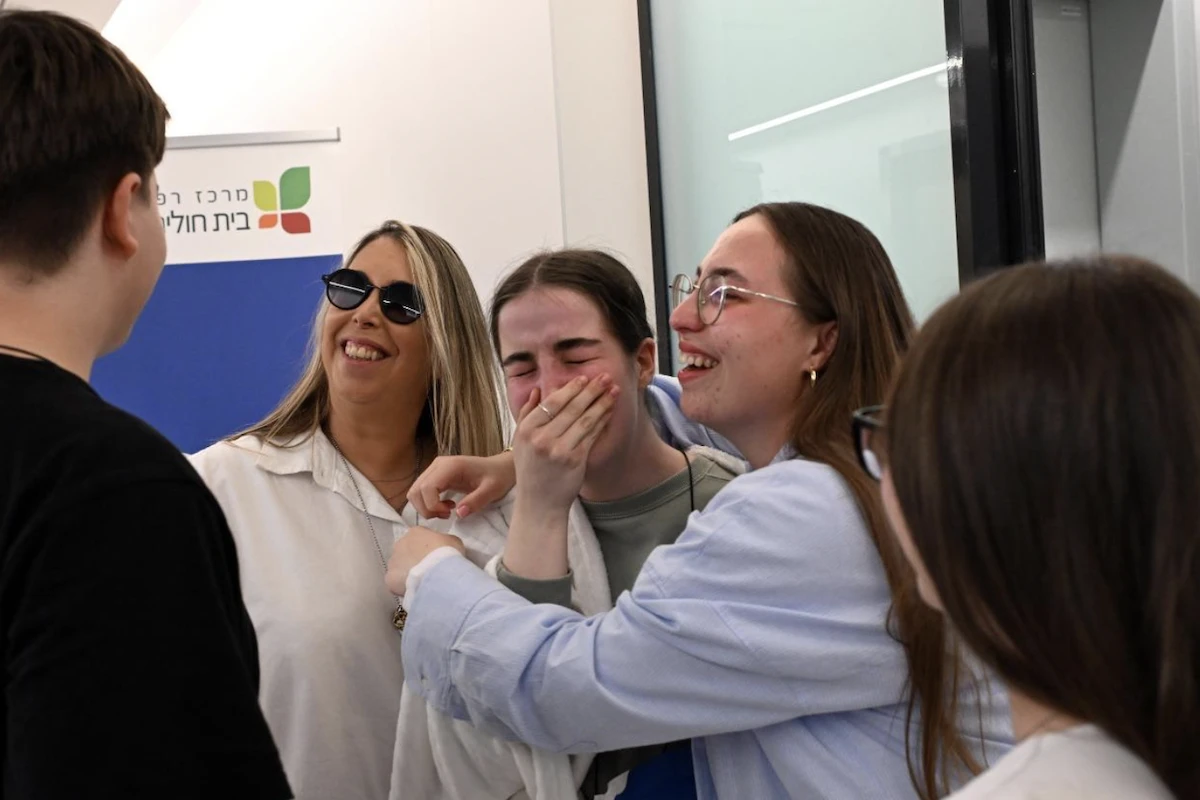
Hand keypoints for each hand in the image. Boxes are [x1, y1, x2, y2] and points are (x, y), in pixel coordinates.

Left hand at [385, 526, 465, 595]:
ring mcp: (393, 562)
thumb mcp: (453, 541)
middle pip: (406, 551)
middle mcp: (400, 544)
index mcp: (415, 532)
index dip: (427, 547)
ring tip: (422, 581)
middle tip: (427, 568)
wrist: (437, 575)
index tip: (435, 555)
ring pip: (399, 567)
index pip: (419, 537)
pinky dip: (403, 586)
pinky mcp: (390, 579)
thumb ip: (445, 541)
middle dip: (415, 559)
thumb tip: (443, 546)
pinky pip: (396, 582)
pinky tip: (415, 589)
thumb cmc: (446, 554)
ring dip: (408, 572)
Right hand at [408, 453, 515, 518]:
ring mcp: (434, 469)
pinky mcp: (435, 476)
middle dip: (427, 509)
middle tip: (447, 515)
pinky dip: (428, 504)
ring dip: (426, 507)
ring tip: (446, 512)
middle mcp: (438, 465)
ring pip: (415, 492)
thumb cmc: (498, 477)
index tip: (449, 513)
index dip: (432, 505)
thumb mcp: (492, 490)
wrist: (500, 468)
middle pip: (416, 490)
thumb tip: (458, 514)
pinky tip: (446, 507)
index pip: (427, 487)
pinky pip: (421, 492)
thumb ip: (475, 501)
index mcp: (450, 466)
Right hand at [512, 375, 617, 513]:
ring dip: (602, 402)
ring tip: (613, 390)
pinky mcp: (575, 460)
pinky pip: (592, 435)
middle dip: (591, 390)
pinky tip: (610, 411)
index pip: (552, 402)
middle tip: (605, 377)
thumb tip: (537, 390)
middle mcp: (542, 438)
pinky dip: (602, 420)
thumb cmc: (531, 470)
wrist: (539, 503)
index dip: (570, 388)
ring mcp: (559, 449)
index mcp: (527, 430)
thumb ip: (526, 414)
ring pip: (585, 419)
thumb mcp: (520, 442)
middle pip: (572, 407)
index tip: (583, 378)